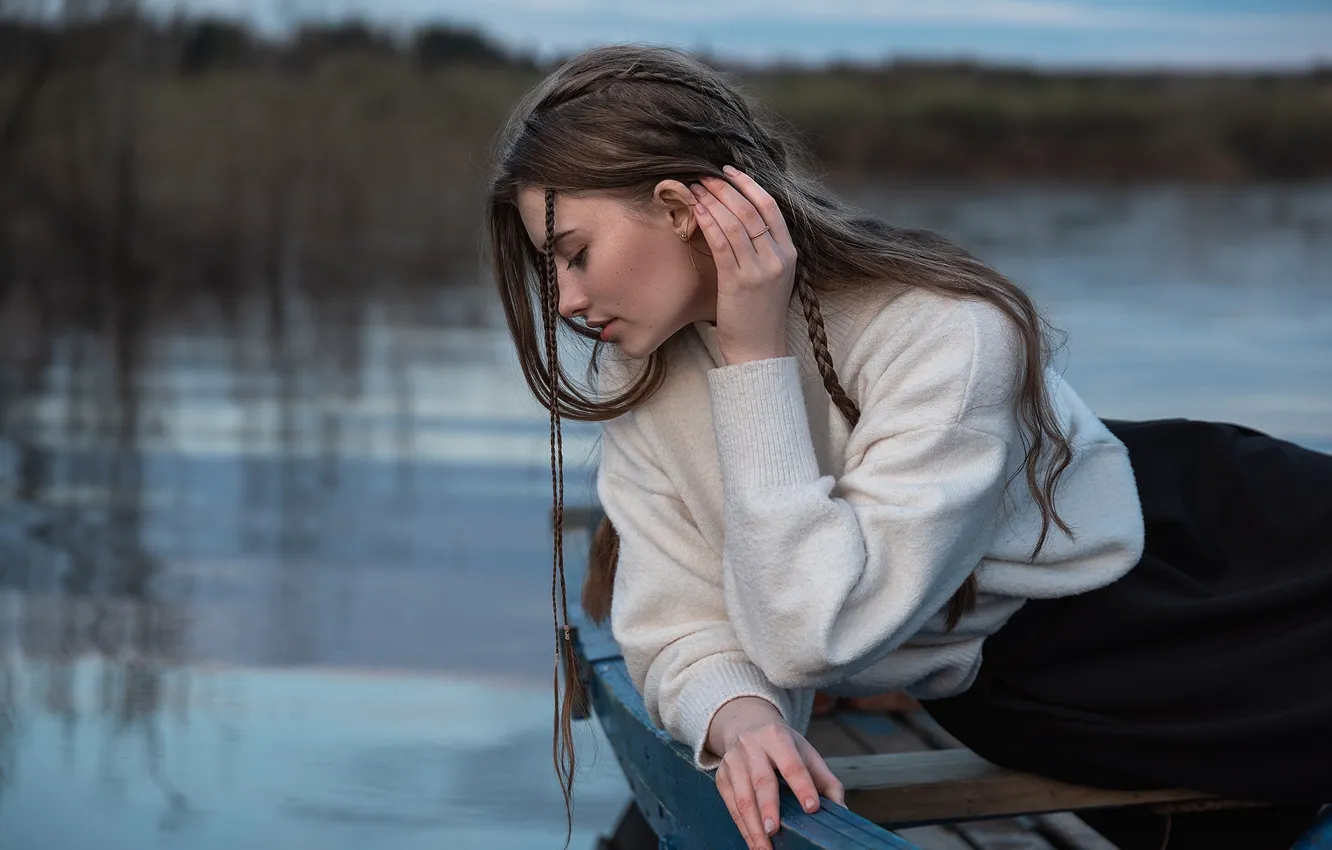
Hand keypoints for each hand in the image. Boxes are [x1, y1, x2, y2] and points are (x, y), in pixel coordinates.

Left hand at [690, 166, 796, 365]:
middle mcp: (778, 258)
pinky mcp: (738, 282)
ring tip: (694, 188)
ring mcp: (759, 270)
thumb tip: (739, 216)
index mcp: (789, 253)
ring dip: (712, 201)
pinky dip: (708, 222)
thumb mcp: (773, 276)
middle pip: (751, 210)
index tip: (729, 171)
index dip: (749, 184)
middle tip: (704, 175)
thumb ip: (764, 248)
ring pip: (735, 223)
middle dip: (725, 188)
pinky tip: (695, 210)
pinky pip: (721, 243)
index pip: (771, 207)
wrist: (759, 349)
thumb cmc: (760, 313)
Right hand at [708, 697, 845, 849]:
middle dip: (769, 808)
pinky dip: (743, 827)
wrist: (747, 727)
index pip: (792, 764)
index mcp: (778, 737)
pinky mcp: (721, 777)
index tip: (811, 808)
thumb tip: (841, 811)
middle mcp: (752, 746)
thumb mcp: (806, 753)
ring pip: (743, 797)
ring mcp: (733, 761)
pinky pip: (732, 806)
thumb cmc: (782, 747)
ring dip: (753, 826)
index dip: (802, 786)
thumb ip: (826, 781)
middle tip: (774, 831)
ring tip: (764, 847)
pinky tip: (754, 841)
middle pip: (762, 781)